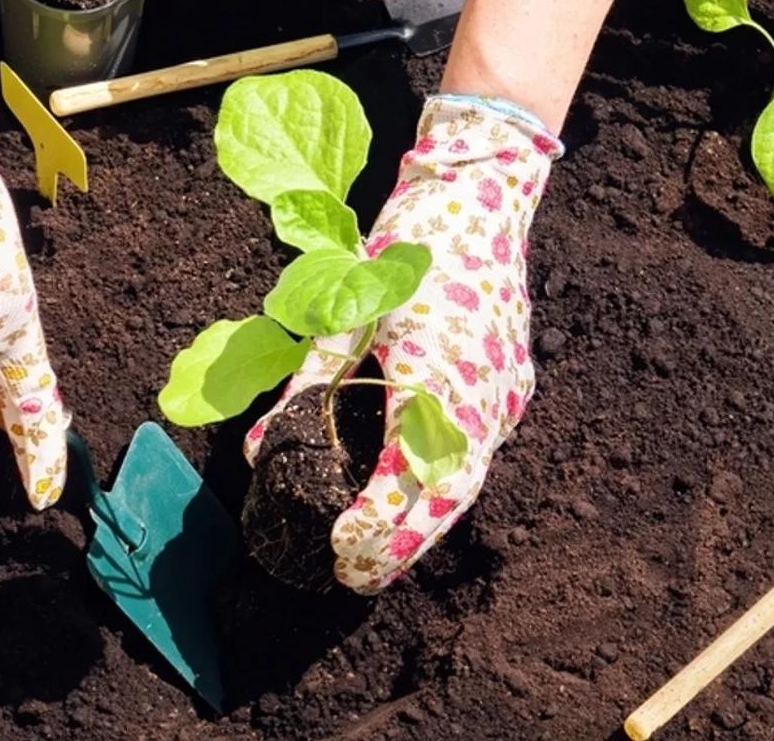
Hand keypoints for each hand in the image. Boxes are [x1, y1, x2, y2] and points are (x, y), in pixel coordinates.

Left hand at [245, 95, 559, 591]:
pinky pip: (483, 448)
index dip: (377, 521)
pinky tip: (419, 498)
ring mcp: (506, 388)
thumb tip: (259, 452)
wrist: (482, 192)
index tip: (341, 549)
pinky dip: (450, 483)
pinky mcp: (514, 379)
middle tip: (355, 579)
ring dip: (428, 521)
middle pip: (448, 495)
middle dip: (403, 544)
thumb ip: (305, 384)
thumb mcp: (343, 311)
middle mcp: (480, 392)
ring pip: (471, 478)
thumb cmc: (404, 247)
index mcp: (434, 374)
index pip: (408, 474)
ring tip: (383, 556)